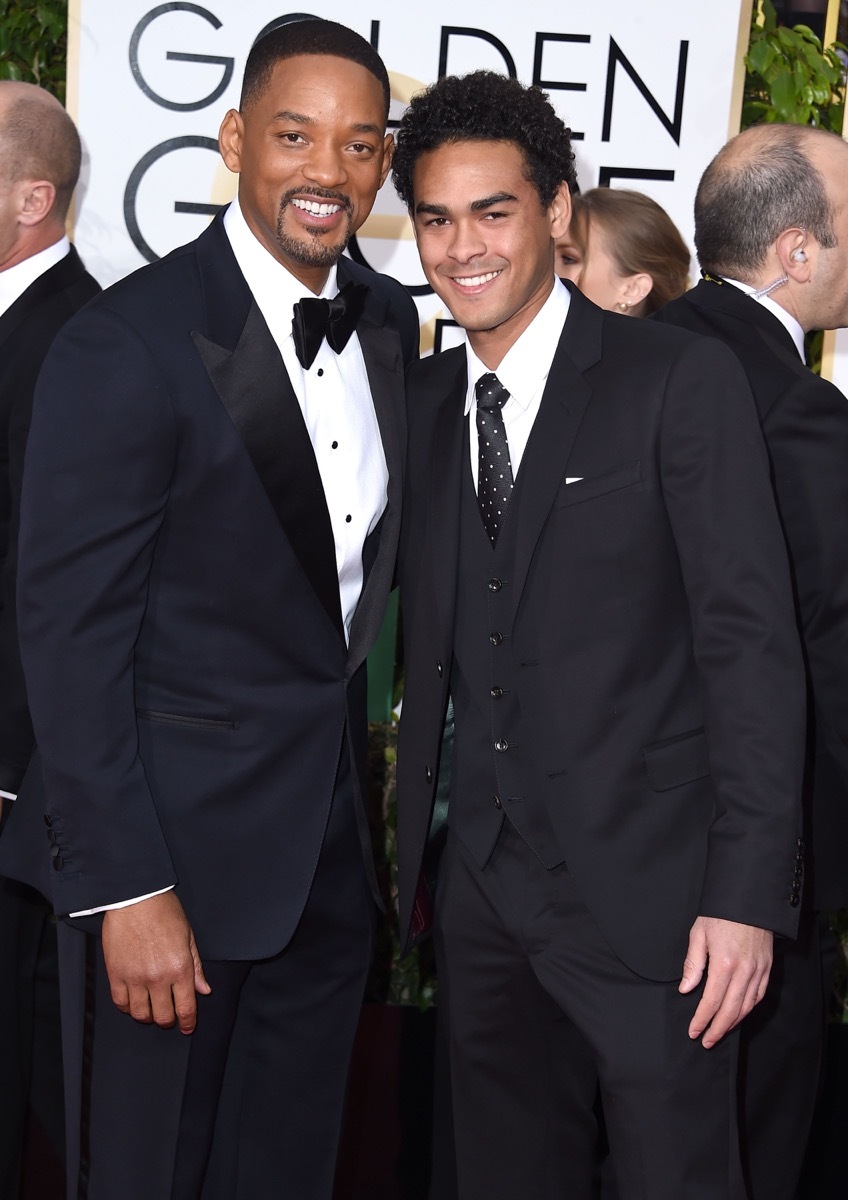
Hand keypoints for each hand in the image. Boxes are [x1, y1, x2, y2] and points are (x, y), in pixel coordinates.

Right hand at [101, 891, 210, 1033]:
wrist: (136, 898)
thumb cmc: (165, 912)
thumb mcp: (188, 936)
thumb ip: (196, 967)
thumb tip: (204, 990)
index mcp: (180, 968)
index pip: (185, 1008)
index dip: (188, 1022)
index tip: (187, 1027)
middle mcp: (158, 978)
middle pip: (163, 1016)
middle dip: (168, 1020)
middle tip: (169, 1014)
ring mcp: (135, 978)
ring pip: (141, 1014)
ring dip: (148, 1016)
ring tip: (151, 1008)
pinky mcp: (115, 974)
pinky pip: (121, 1003)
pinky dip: (128, 1007)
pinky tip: (133, 1001)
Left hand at [679, 916, 771, 1048]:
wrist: (749, 900)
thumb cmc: (720, 915)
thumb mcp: (699, 933)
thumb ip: (693, 963)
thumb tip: (686, 989)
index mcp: (724, 964)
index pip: (712, 1001)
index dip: (702, 1019)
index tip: (693, 1031)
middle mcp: (744, 971)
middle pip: (731, 1011)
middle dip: (717, 1029)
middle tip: (705, 1041)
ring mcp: (758, 971)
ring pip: (747, 1007)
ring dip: (733, 1023)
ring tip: (719, 1032)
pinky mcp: (768, 968)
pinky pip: (759, 996)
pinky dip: (748, 1009)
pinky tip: (739, 1015)